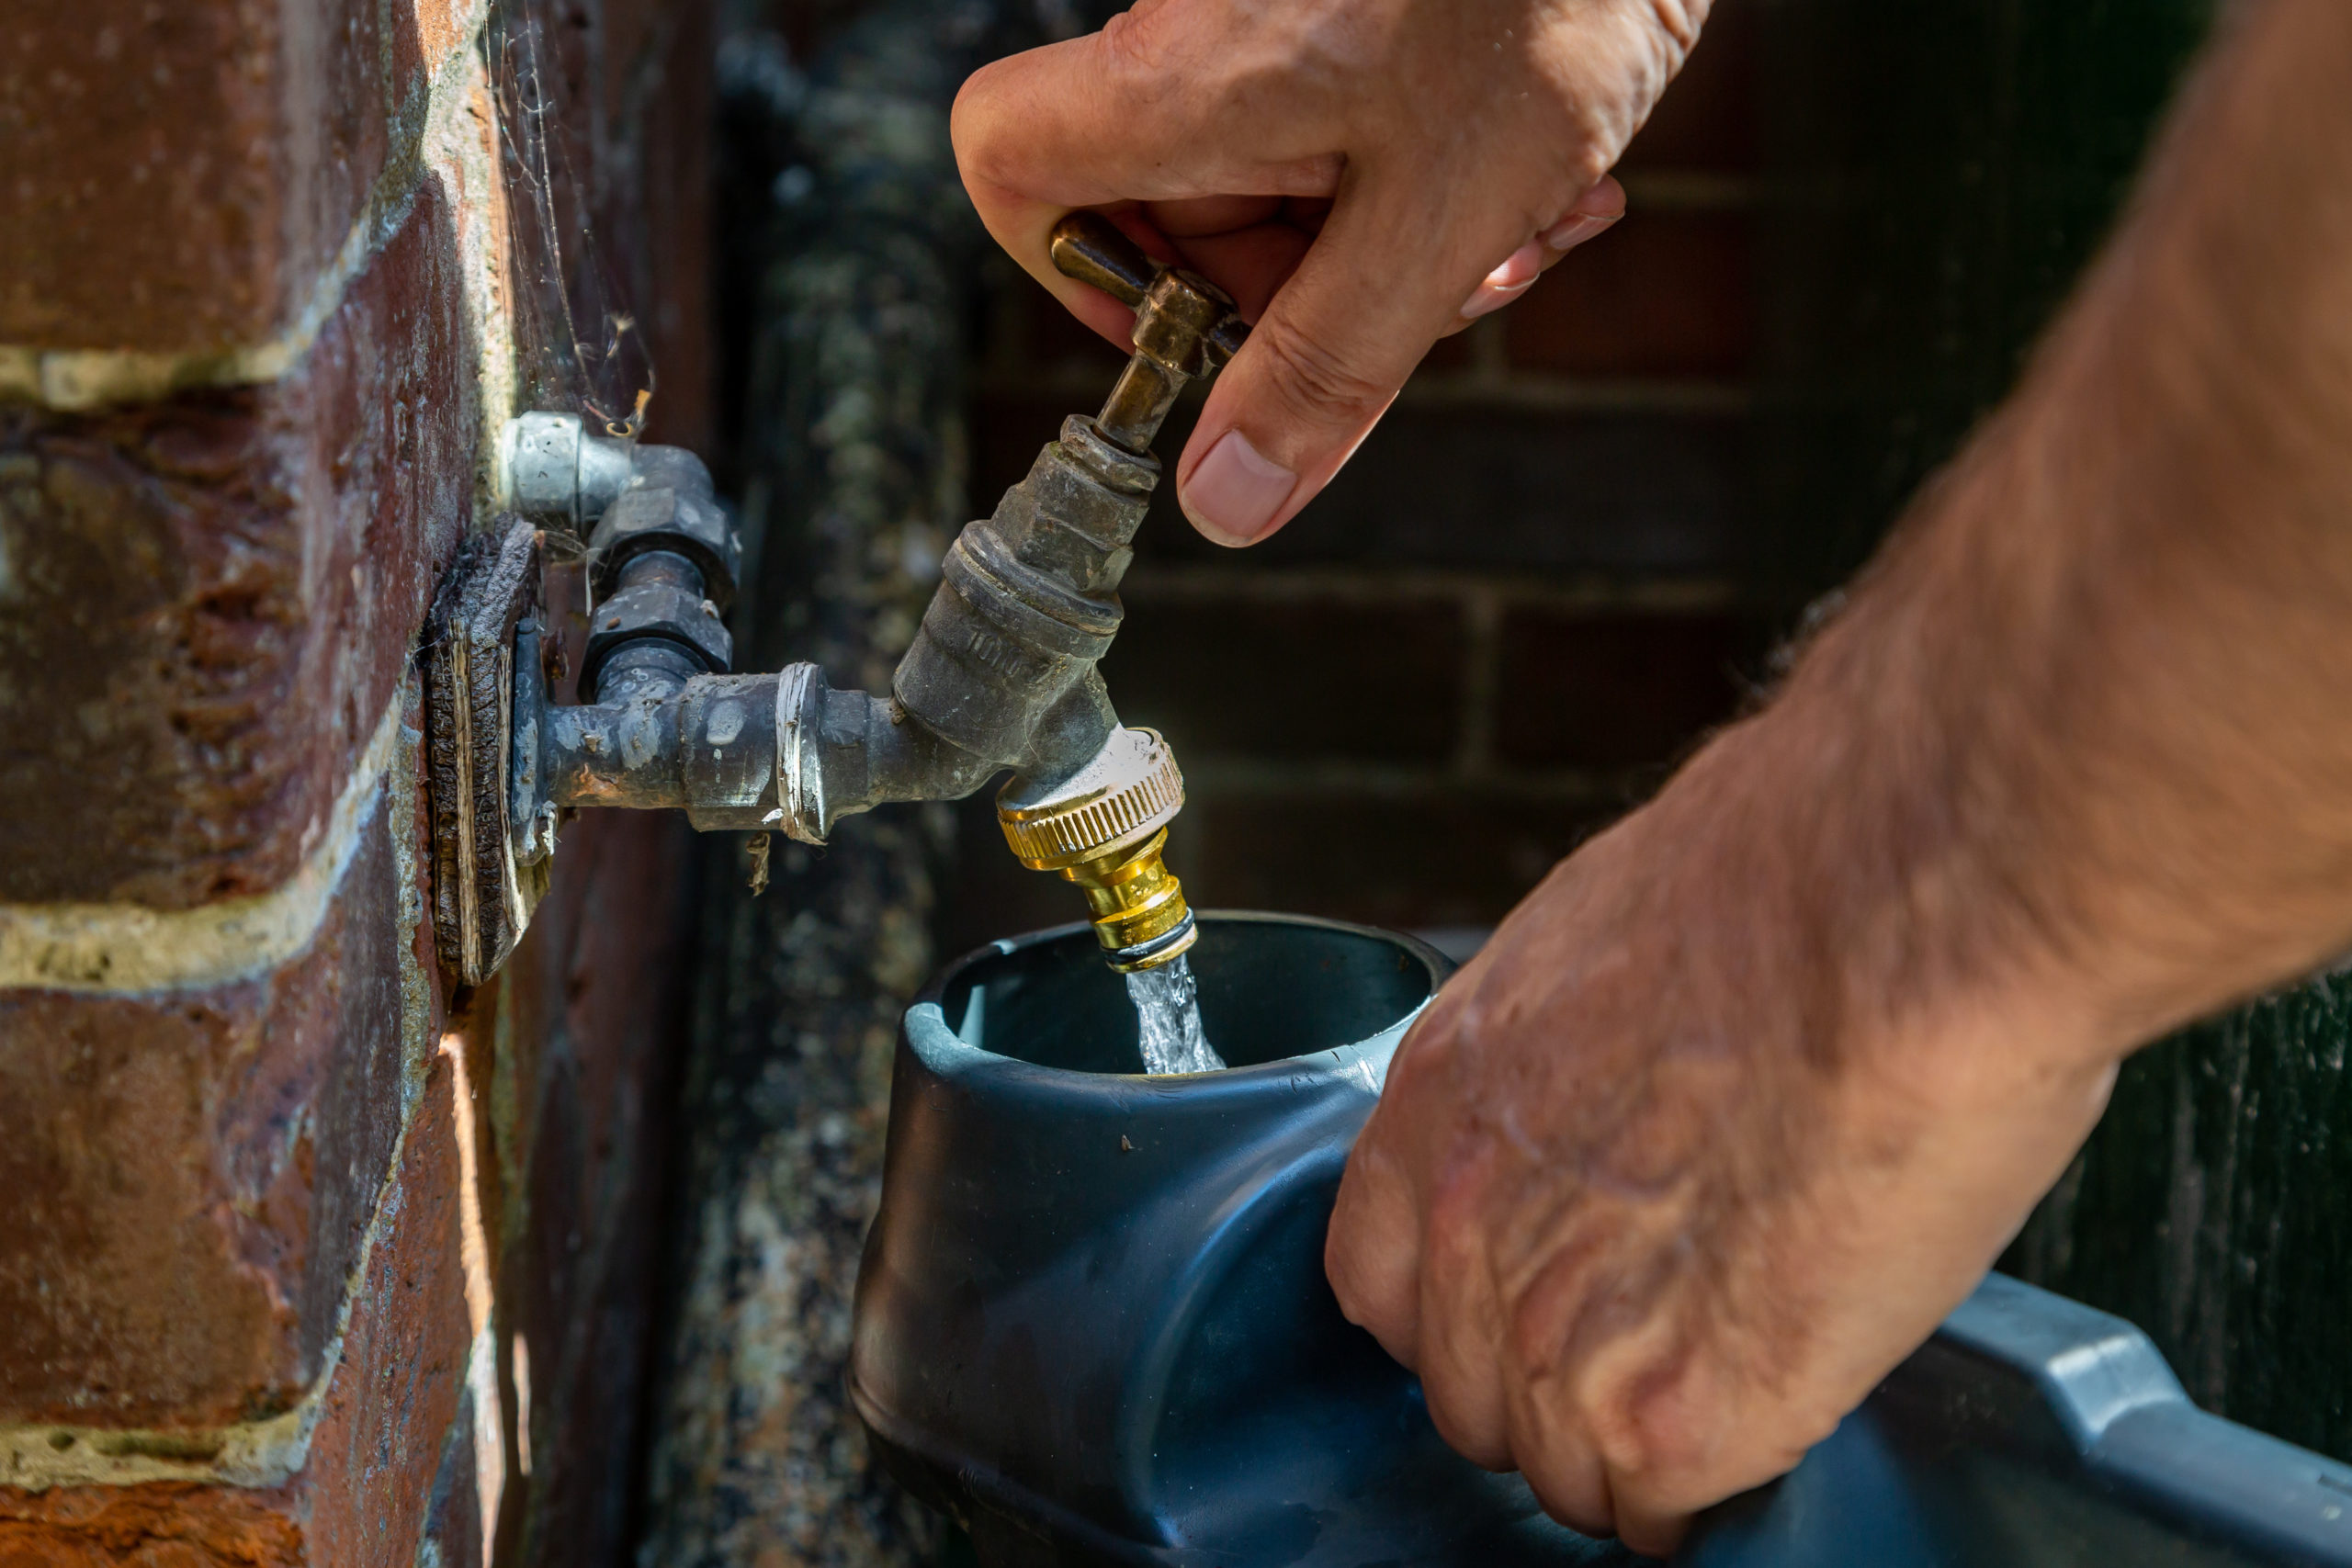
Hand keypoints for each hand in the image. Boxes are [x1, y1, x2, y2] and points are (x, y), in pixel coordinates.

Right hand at [951, 0, 1705, 544]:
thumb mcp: (1439, 222)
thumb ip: (1326, 373)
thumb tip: (1224, 499)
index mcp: (1179, 82)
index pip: (1010, 164)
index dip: (1075, 275)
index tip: (1196, 330)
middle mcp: (1202, 30)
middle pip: (1176, 204)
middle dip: (1310, 284)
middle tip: (1430, 298)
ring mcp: (1277, 11)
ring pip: (1287, 174)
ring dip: (1406, 239)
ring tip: (1530, 224)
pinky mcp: (1355, 9)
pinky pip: (1356, 117)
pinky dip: (1440, 172)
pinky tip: (1551, 182)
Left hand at [1324, 692, 2123, 1553]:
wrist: (1906, 908)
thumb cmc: (1804, 880)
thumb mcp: (1614, 944)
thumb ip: (1573, 1059)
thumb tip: (1617, 1103)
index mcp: (1444, 1096)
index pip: (1376, 1276)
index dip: (1457, 1312)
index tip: (1525, 1311)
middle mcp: (1465, 1222)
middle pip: (1464, 1390)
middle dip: (1543, 1388)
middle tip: (1642, 1357)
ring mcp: (1554, 1330)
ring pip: (1559, 1469)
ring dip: (1628, 1452)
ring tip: (1720, 1396)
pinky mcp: (1674, 1415)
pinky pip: (1660, 1513)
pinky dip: (1709, 1499)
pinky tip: (1762, 1439)